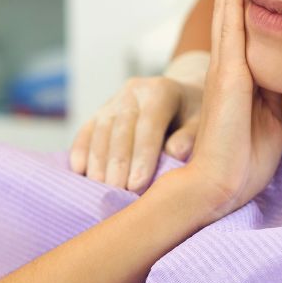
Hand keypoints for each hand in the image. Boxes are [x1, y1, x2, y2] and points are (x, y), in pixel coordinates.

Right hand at [69, 74, 202, 192]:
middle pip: (121, 130)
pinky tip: (79, 170)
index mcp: (161, 91)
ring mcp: (114, 99)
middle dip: (118, 163)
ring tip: (100, 187)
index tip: (136, 185)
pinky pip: (86, 130)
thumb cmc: (193, 116)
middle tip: (116, 191)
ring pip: (100, 130)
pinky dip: (80, 150)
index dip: (142, 156)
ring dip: (98, 161)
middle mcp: (134, 91)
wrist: (181, 95)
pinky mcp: (101, 111)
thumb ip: (190, 136)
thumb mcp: (201, 122)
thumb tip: (175, 153)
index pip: (149, 125)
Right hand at [184, 0, 281, 219]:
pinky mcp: (229, 80)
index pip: (245, 20)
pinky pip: (233, 33)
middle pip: (232, 5)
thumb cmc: (245, 157)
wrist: (221, 185)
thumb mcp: (272, 115)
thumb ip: (277, 88)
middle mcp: (231, 64)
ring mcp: (227, 70)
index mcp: (242, 73)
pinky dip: (233, 3)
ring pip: (229, 10)